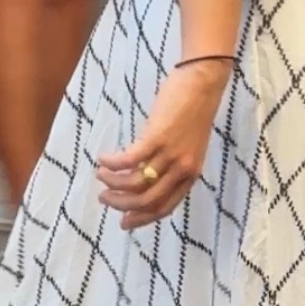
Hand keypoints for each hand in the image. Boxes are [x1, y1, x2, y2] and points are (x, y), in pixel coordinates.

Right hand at [97, 61, 229, 228]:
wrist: (203, 83)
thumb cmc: (193, 112)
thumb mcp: (188, 147)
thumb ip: (172, 166)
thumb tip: (144, 178)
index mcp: (190, 176)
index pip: (164, 208)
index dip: (141, 218)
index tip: (123, 222)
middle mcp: (182, 170)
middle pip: (147, 200)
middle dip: (121, 204)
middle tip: (104, 199)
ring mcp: (170, 155)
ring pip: (136, 183)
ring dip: (113, 183)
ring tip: (101, 175)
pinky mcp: (158, 137)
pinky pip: (129, 159)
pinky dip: (113, 162)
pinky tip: (103, 158)